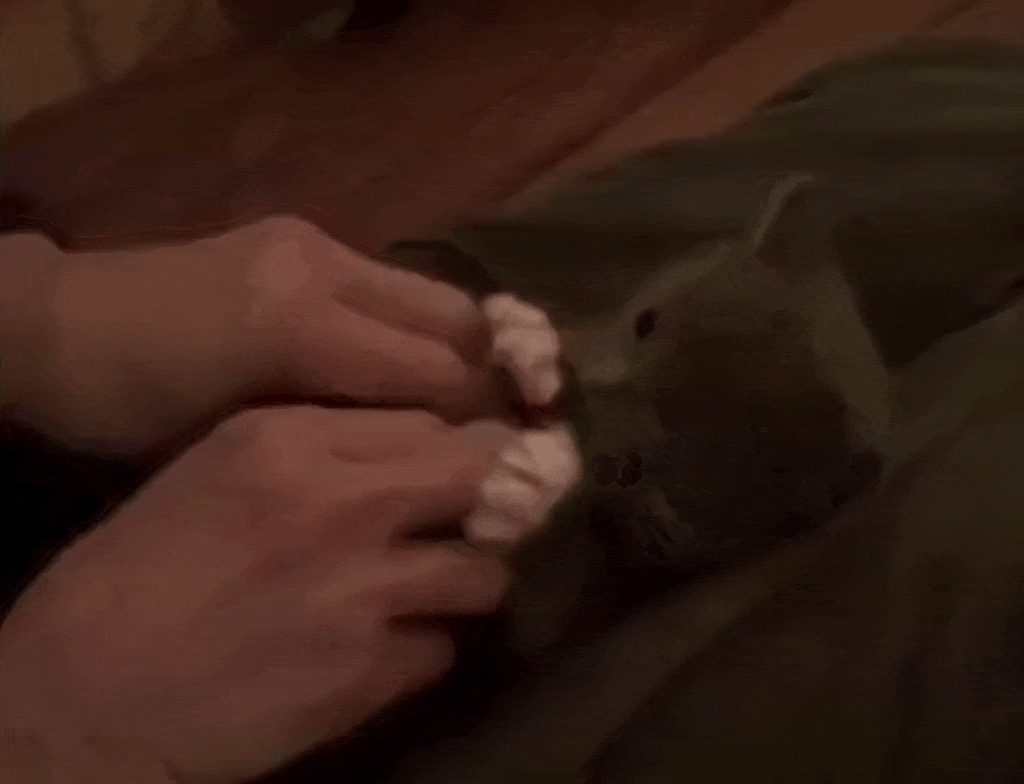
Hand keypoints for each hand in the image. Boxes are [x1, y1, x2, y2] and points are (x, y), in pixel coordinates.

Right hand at [0, 405, 516, 783]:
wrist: (87, 695)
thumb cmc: (138, 574)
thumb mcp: (219, 472)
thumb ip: (319, 450)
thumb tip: (412, 455)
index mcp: (291, 438)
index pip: (431, 420)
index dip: (462, 447)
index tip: (470, 466)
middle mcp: (343, 501)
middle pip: (479, 476)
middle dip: (493, 499)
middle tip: (484, 518)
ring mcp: (364, 588)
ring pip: (482, 574)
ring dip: (462, 585)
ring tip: (424, 596)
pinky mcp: (370, 671)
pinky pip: (439, 649)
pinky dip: (418, 650)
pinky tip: (377, 654)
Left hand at [1, 216, 496, 456]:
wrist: (61, 327)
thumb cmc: (133, 411)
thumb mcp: (236, 448)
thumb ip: (341, 441)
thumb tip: (435, 454)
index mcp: (299, 330)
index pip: (438, 374)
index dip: (486, 420)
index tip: (515, 461)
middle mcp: (322, 269)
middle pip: (456, 321)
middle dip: (497, 376)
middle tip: (518, 427)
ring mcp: (316, 243)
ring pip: (435, 296)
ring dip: (465, 348)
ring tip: (483, 401)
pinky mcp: (305, 238)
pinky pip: (394, 286)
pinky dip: (420, 328)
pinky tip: (418, 368)